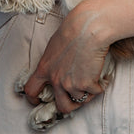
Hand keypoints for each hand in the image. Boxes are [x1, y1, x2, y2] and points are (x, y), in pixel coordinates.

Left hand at [20, 0, 112, 115]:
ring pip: (81, 99)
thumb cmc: (72, 30)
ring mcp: (71, 84)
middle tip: (76, 99)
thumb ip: (53, 62)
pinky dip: (100, 86)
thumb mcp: (53, 47)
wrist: (87, 28)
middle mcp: (56, 80)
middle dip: (70, 106)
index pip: (31, 90)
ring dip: (88, 92)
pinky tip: (102, 77)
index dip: (34, 99)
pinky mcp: (87, 84)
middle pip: (61, 106)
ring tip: (93, 81)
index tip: (38, 101)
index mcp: (44, 68)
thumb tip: (58, 69)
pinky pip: (96, 92)